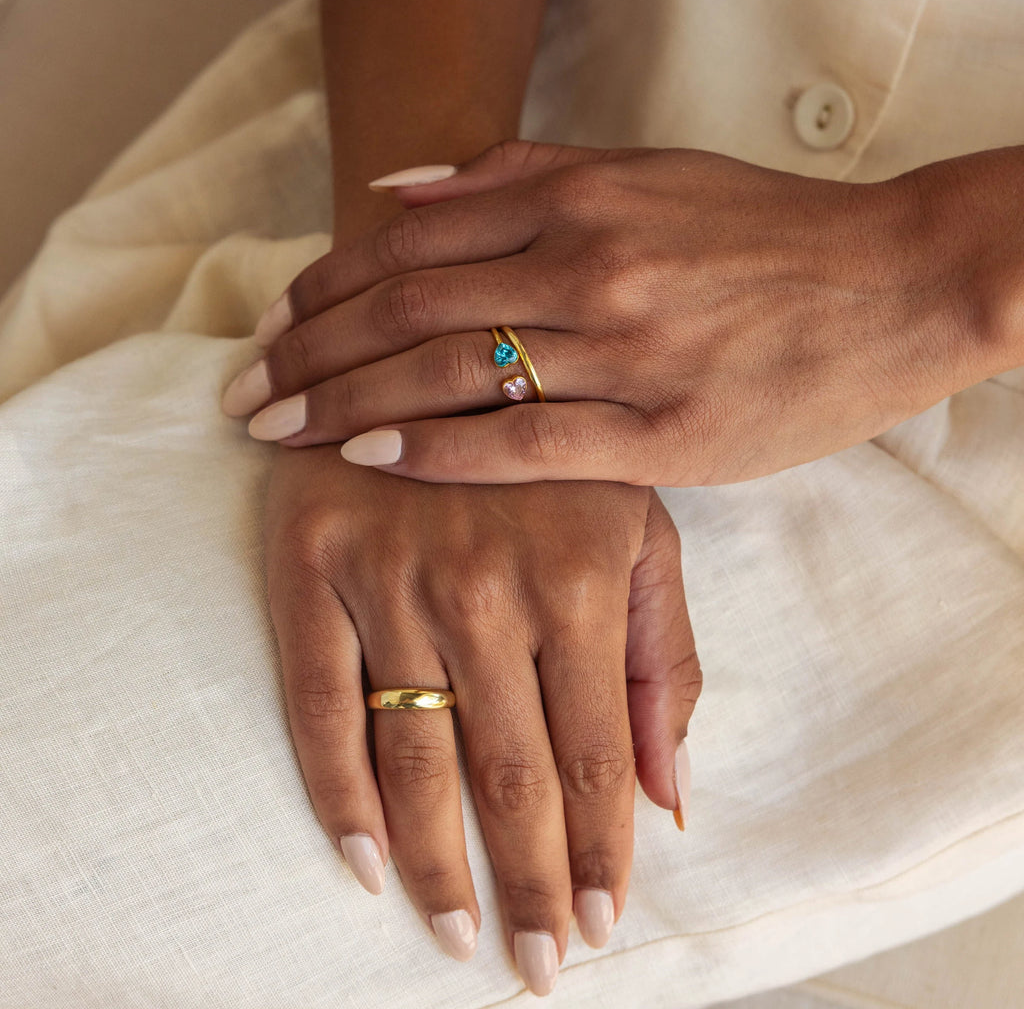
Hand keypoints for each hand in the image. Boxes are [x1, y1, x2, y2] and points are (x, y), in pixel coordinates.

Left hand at [224, 139, 977, 485]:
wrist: (892, 286)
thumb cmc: (763, 236)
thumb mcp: (643, 175)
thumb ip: (521, 179)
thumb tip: (401, 190)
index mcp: (578, 200)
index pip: (410, 242)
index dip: (325, 285)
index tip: (275, 324)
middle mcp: (587, 264)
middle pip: (407, 307)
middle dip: (310, 350)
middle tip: (246, 392)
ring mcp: (623, 350)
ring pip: (449, 371)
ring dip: (347, 399)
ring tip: (280, 429)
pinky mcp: (663, 433)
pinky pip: (523, 441)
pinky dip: (438, 447)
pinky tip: (371, 457)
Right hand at [264, 449, 700, 992]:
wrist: (430, 352)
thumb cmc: (551, 451)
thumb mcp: (640, 530)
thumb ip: (660, 659)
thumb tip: (670, 799)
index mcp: (581, 581)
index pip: (595, 758)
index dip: (596, 855)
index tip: (596, 927)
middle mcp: (488, 589)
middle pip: (511, 776)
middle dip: (527, 887)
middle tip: (532, 969)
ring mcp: (392, 578)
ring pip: (413, 757)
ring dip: (436, 864)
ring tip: (458, 935)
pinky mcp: (312, 565)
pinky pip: (316, 702)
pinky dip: (334, 791)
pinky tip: (358, 860)